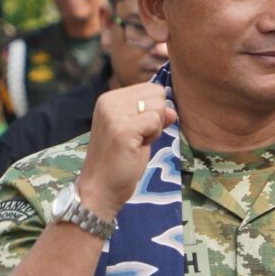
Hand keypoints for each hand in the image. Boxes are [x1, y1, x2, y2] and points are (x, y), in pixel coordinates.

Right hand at [78, 85, 175, 217]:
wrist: (101, 187)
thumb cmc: (120, 160)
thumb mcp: (138, 131)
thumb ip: (154, 116)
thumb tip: (172, 110)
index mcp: (109, 98)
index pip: (151, 88)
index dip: (153, 111)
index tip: (137, 130)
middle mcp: (108, 101)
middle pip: (157, 94)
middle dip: (156, 118)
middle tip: (137, 138)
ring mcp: (114, 114)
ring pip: (159, 107)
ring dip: (155, 129)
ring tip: (136, 143)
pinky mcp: (122, 129)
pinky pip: (156, 121)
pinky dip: (153, 137)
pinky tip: (137, 148)